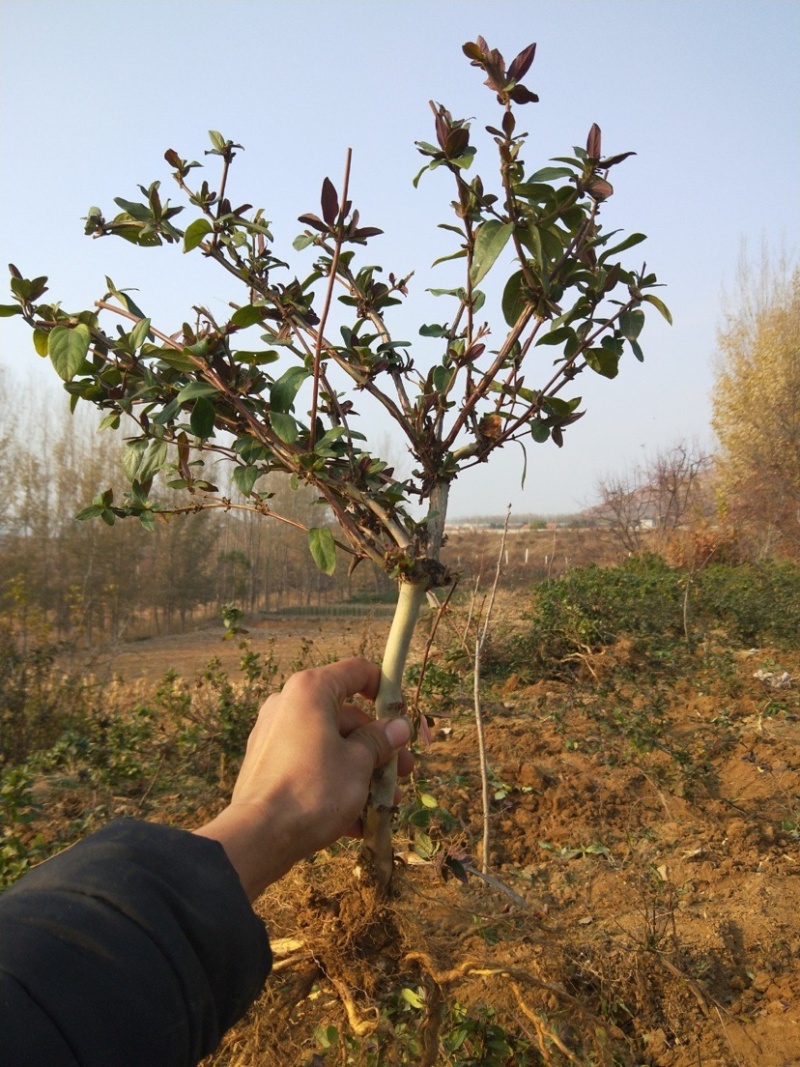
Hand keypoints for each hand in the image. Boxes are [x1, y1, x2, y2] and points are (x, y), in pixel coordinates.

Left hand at [194, 658, 412, 900]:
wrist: (258, 837)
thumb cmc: (315, 790)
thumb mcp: (359, 763)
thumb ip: (380, 740)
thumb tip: (399, 727)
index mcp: (311, 691)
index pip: (357, 671)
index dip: (385, 690)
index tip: (402, 717)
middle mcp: (288, 704)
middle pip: (346, 716)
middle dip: (378, 747)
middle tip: (403, 773)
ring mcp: (273, 734)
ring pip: (329, 745)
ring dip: (361, 771)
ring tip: (384, 803)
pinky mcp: (266, 763)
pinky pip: (309, 765)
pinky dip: (333, 783)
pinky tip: (356, 820)